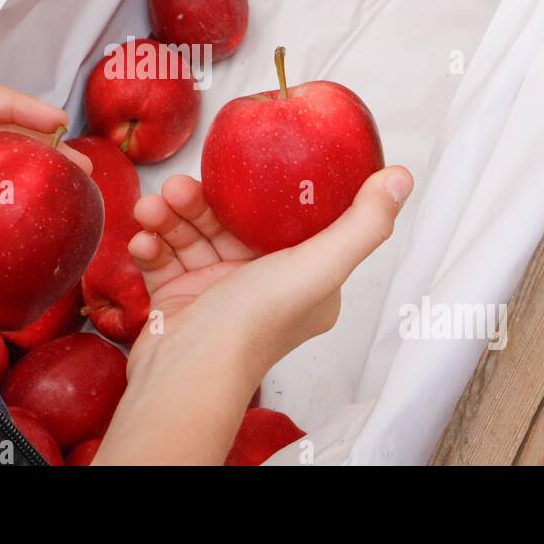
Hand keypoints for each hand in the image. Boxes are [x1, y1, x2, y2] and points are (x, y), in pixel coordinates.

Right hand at [93, 166, 412, 464]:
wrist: (186, 375)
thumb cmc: (253, 328)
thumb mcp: (319, 266)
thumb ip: (363, 222)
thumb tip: (400, 179)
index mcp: (305, 279)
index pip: (284, 218)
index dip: (259, 190)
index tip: (236, 169)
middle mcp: (264, 285)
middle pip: (230, 221)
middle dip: (199, 201)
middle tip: (179, 189)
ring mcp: (218, 292)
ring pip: (192, 235)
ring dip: (168, 217)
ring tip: (153, 210)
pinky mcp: (180, 299)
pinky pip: (165, 259)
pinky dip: (151, 246)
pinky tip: (144, 242)